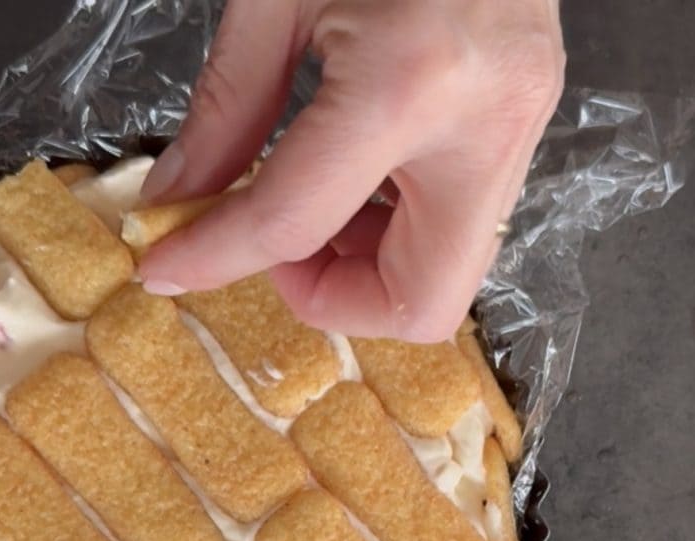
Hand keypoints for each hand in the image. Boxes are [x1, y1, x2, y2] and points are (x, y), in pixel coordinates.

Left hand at [138, 0, 563, 341]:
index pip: (296, 222)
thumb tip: (180, 199)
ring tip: (317, 199)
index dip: (218, 258)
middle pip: (420, 305)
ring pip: (446, 280)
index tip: (168, 266)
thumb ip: (226, 111)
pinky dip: (395, 227)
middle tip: (281, 249)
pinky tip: (360, 175)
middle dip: (335, 298)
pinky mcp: (526, 128)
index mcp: (411, 82)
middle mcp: (487, 128)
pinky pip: (457, 230)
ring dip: (365, 265)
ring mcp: (521, 133)